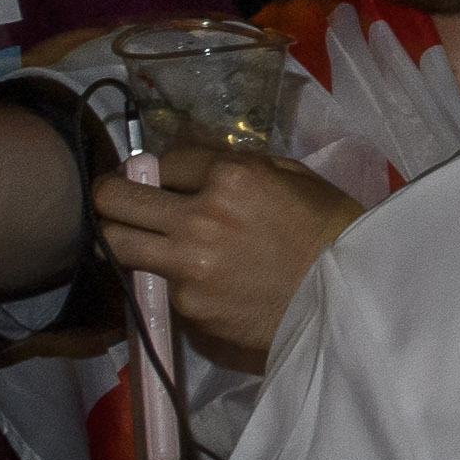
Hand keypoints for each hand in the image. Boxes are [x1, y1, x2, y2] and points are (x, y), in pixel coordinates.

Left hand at [93, 143, 362, 373]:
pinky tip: (193, 278)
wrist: (348, 299)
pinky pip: (155, 282)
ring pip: (116, 244)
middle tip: (119, 200)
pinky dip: (166, 277)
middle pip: (115, 199)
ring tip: (138, 238)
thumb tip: (188, 154)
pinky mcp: (185, 305)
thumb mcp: (293, 176)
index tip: (163, 179)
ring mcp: (186, 265)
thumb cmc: (331, 228)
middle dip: (111, 194)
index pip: (163, 162)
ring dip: (122, 237)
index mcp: (231, 177)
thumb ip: (236, 163)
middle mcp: (198, 217)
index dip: (161, 169)